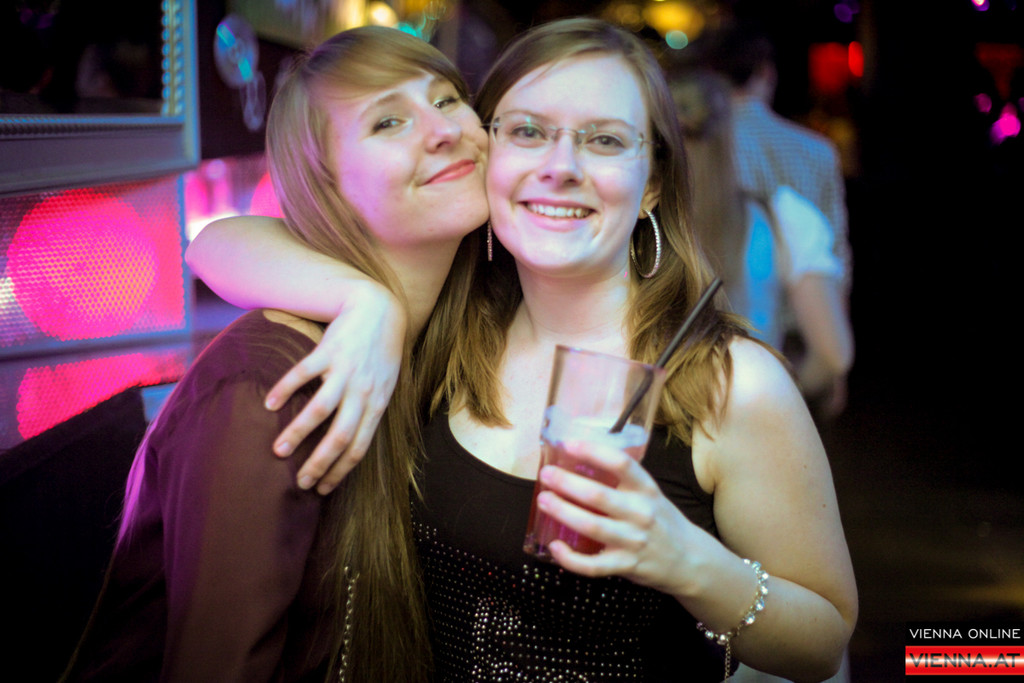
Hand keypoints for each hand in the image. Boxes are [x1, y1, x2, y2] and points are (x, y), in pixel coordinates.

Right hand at [265, 283, 405, 493]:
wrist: (380, 309)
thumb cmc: (381, 352)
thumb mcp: (385, 386)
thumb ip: (369, 411)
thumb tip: (352, 442)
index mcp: (377, 404)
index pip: (359, 448)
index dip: (340, 472)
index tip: (321, 489)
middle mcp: (363, 391)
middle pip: (340, 436)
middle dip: (318, 464)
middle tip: (299, 482)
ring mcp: (345, 371)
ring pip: (320, 410)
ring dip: (298, 433)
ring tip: (278, 451)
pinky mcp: (328, 350)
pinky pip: (302, 374)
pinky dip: (284, 389)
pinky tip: (269, 404)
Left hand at [535, 441, 694, 595]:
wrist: (689, 559)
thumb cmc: (660, 521)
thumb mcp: (650, 494)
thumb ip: (623, 482)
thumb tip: (579, 463)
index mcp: (647, 490)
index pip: (621, 463)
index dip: (592, 452)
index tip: (567, 444)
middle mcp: (641, 513)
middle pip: (598, 496)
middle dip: (567, 483)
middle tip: (546, 475)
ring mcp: (634, 541)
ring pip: (591, 527)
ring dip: (563, 512)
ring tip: (544, 500)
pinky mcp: (626, 566)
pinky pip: (592, 565)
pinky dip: (570, 558)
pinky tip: (554, 546)